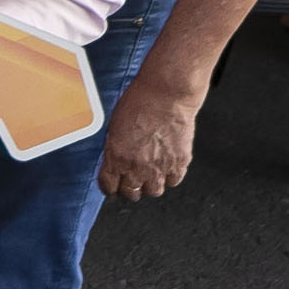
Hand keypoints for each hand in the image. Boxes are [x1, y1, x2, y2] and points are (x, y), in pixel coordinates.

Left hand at [96, 76, 198, 200]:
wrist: (167, 96)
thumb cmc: (139, 103)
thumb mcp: (114, 127)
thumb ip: (114, 147)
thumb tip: (114, 159)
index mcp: (116, 156)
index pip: (108, 185)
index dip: (109, 187)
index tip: (111, 187)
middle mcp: (137, 166)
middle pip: (131, 193)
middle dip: (129, 189)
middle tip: (131, 182)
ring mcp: (160, 167)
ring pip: (153, 192)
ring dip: (150, 186)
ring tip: (149, 177)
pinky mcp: (179, 163)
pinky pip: (173, 181)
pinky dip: (170, 178)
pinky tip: (166, 170)